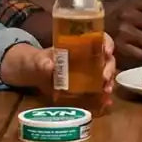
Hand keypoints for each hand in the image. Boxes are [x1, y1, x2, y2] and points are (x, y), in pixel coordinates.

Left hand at [0, 36, 116, 97]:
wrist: (33, 74)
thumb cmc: (37, 61)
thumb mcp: (37, 60)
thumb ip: (42, 62)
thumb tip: (49, 66)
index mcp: (79, 45)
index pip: (99, 38)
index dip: (106, 43)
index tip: (107, 51)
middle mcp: (87, 57)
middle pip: (105, 58)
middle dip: (109, 67)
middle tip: (104, 77)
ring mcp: (87, 72)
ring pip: (104, 74)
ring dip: (109, 82)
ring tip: (106, 92)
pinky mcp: (84, 86)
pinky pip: (97, 90)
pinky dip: (103, 96)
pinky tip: (106, 102)